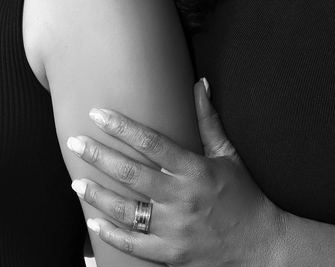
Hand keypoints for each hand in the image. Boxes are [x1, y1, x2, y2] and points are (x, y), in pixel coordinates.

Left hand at [67, 79, 283, 265]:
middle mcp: (182, 199)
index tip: (97, 113)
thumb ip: (208, 121)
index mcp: (196, 171)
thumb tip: (200, 84)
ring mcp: (175, 229)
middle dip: (98, 157)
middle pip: (131, 174)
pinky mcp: (171, 255)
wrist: (260, 247)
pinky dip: (110, 234)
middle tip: (75, 144)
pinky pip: (133, 244)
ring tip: (76, 183)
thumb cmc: (244, 197)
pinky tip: (93, 221)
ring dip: (97, 195)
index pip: (152, 143)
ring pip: (126, 210)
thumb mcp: (228, 156)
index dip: (122, 127)